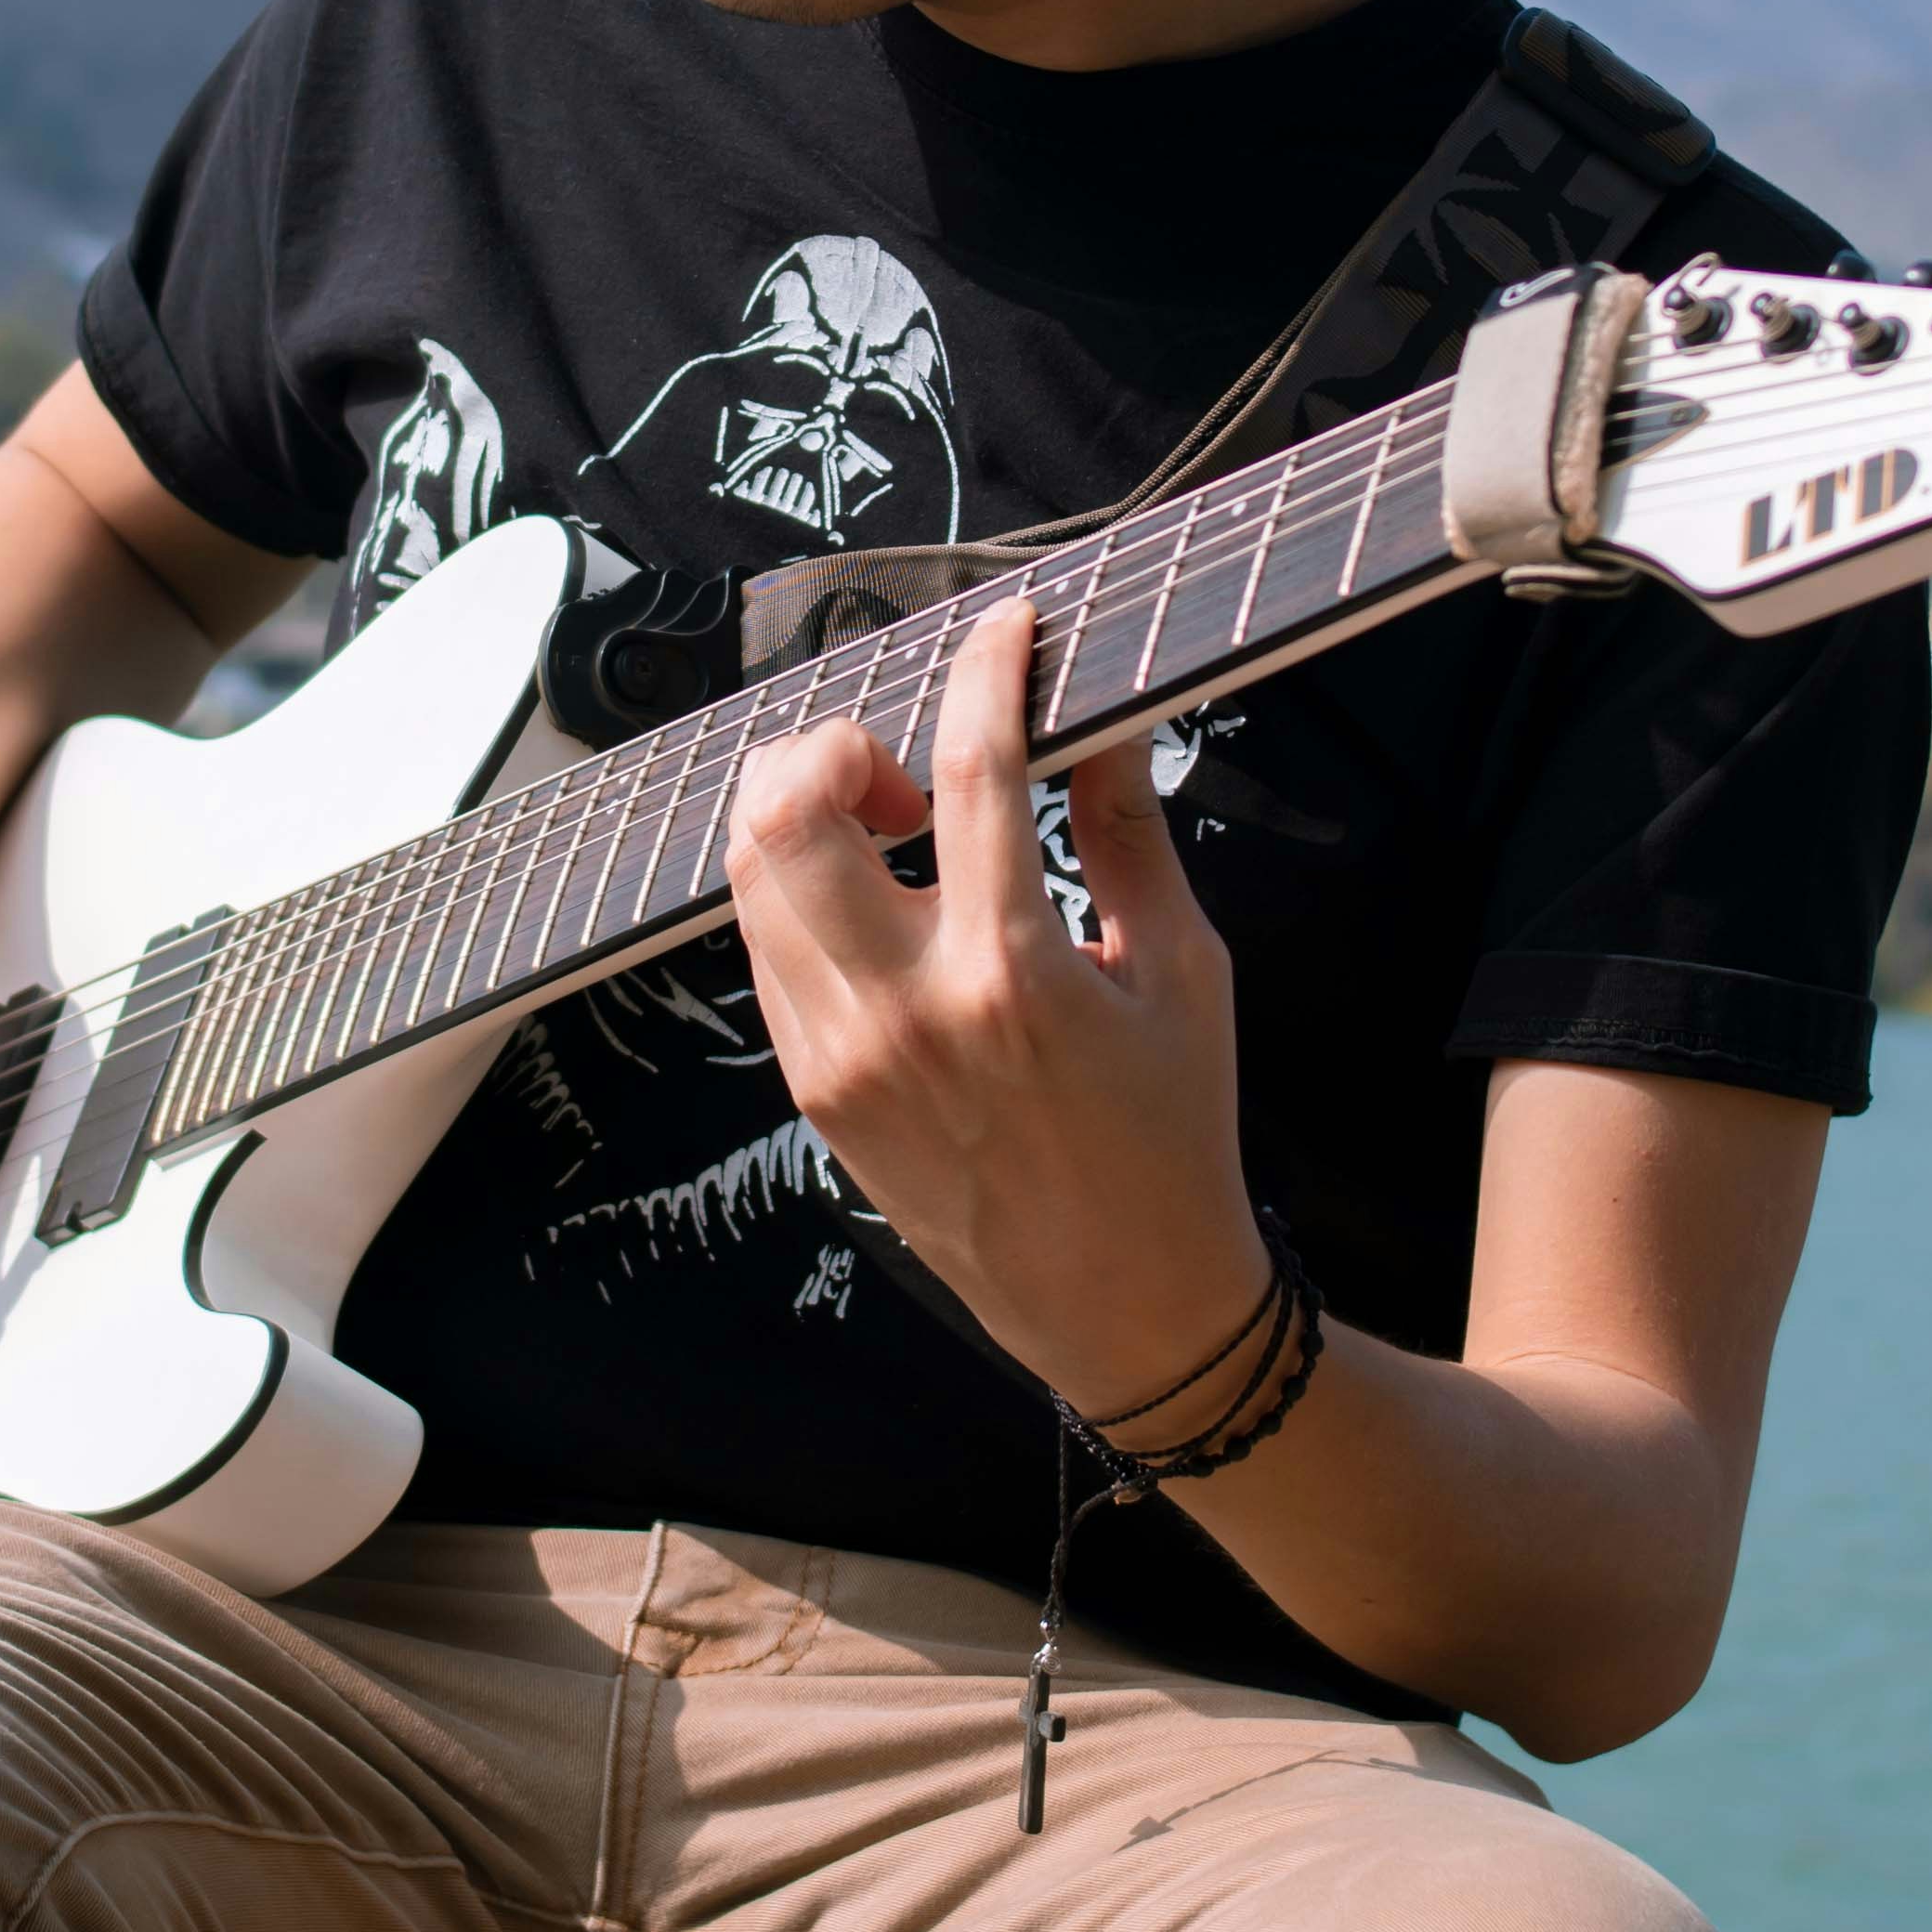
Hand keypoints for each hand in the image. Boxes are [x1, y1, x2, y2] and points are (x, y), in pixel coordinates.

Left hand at [723, 597, 1266, 1422]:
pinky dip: (804, 889)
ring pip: (749, 873)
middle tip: (909, 766)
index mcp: (1012, 975)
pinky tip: (880, 898)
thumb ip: (1127, 829)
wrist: (1122, 1300)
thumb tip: (1103, 713)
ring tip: (894, 826)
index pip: (971, 771)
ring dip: (806, 811)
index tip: (1007, 631)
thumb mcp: (1182, 971)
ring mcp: (839, 1054)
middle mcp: (903, 1011)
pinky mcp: (812, 1089)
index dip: (985, 670)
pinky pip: (766, 947)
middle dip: (838, 744)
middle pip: (785, 813)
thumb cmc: (1172, 1134)